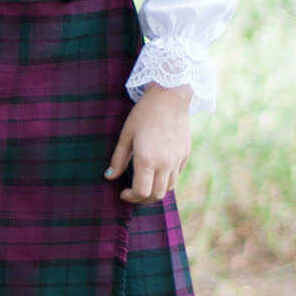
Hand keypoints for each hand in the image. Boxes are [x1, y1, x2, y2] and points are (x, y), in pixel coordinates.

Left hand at [104, 84, 192, 204]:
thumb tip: (110, 177)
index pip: (141, 192)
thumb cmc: (143, 114)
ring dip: (155, 191)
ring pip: (169, 189)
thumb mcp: (126, 135)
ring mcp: (177, 160)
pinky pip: (176, 175)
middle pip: (156, 196)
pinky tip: (156, 171)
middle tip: (132, 193)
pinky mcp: (185, 154)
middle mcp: (164, 163)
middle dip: (142, 199)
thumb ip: (118, 159)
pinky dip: (166, 180)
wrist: (170, 96)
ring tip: (144, 184)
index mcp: (147, 159)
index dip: (130, 197)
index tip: (123, 192)